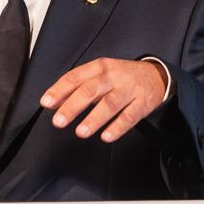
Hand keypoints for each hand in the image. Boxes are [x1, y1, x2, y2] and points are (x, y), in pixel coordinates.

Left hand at [41, 57, 167, 143]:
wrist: (156, 75)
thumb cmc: (122, 76)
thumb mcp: (99, 74)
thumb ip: (76, 87)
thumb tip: (53, 101)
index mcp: (100, 67)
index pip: (76, 77)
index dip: (59, 90)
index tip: (47, 102)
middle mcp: (113, 77)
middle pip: (91, 90)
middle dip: (73, 106)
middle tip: (59, 121)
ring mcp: (129, 90)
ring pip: (110, 104)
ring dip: (94, 119)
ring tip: (81, 131)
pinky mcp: (141, 104)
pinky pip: (129, 117)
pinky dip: (117, 127)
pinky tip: (106, 136)